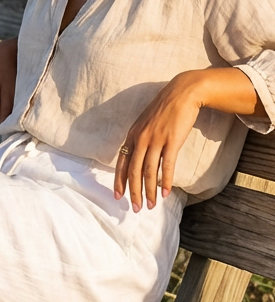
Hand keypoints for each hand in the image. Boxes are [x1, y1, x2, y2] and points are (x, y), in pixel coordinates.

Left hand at [115, 67, 260, 210]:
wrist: (182, 93)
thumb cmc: (164, 110)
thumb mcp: (145, 124)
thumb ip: (139, 140)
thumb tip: (135, 158)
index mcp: (132, 136)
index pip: (122, 164)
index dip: (120, 182)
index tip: (119, 197)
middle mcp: (140, 139)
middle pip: (133, 171)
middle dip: (134, 192)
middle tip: (135, 208)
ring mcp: (156, 140)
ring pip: (148, 172)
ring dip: (150, 191)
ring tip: (151, 205)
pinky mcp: (172, 141)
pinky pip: (167, 165)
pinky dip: (165, 181)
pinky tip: (166, 193)